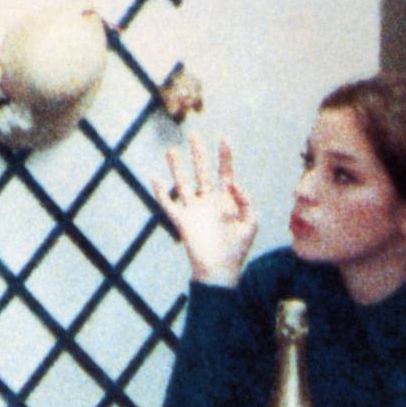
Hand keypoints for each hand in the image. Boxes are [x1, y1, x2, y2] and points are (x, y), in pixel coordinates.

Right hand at [151, 136, 256, 286]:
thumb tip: (231, 182)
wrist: (220, 271)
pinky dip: (160, 192)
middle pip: (202, 172)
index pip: (225, 172)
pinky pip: (168, 204)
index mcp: (226, 200)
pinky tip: (154, 179)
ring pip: (183, 183)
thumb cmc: (238, 248)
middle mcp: (208, 201)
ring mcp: (194, 210)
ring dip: (176, 167)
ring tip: (171, 150)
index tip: (223, 138)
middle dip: (199, 154)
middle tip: (194, 135)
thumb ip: (246, 200)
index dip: (225, 156)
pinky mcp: (182, 221)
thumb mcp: (251, 222)